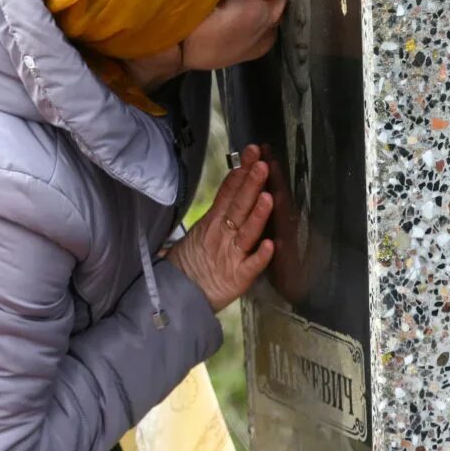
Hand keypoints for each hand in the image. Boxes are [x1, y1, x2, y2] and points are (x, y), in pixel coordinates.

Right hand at [166, 144, 273, 311]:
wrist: (178, 297)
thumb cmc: (190, 264)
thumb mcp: (198, 232)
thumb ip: (216, 212)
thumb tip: (232, 187)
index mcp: (212, 223)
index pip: (227, 193)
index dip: (240, 173)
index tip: (251, 153)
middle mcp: (223, 236)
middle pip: (239, 207)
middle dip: (250, 185)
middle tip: (261, 165)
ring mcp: (231, 256)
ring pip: (247, 232)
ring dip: (258, 215)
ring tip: (268, 196)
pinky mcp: (238, 278)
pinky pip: (251, 266)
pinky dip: (260, 256)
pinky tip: (271, 245)